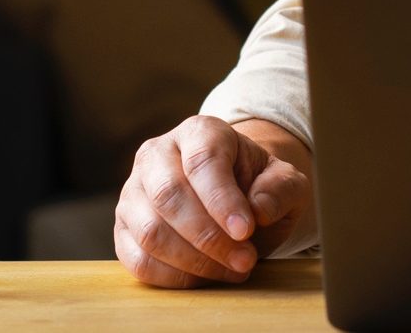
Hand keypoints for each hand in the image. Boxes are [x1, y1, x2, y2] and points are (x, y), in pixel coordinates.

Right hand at [115, 115, 313, 287]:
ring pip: (150, 231)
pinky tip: (203, 278)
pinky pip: (137, 259)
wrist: (234, 200)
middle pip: (169, 196)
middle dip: (208, 237)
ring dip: (193, 262)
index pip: (202, 161)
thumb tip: (258, 210)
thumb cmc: (259, 187)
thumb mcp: (286, 182)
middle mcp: (157, 154)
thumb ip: (280, 189)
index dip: (222, 200)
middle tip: (244, 261)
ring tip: (231, 270)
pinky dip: (172, 277)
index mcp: (200, 132)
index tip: (246, 232)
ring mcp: (134, 191)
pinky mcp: (124, 228)